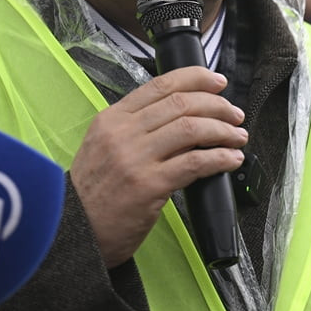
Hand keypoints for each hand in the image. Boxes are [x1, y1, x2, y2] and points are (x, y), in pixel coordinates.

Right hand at [70, 67, 246, 267]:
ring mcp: (135, 158)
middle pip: (182, 103)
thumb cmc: (92, 193)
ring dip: (223, 131)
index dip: (196, 78)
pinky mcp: (149, 185)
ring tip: (237, 137)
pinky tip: (231, 159)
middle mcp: (122, 133)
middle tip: (234, 115)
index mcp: (112, 118)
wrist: (73, 232)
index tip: (218, 81)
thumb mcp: (103, 147)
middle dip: (217, 106)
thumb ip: (135, 128)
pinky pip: (195, 162)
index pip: (160, 84)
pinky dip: (220, 158)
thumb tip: (183, 117)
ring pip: (192, 129)